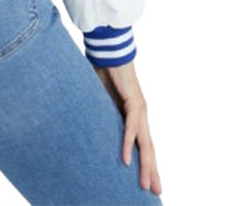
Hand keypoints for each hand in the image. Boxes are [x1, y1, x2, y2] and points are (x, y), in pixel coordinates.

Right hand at [93, 62, 162, 196]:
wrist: (109, 50)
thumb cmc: (104, 71)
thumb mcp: (101, 98)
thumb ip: (101, 112)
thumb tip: (89, 124)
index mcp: (133, 115)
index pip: (142, 144)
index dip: (145, 163)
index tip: (147, 181)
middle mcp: (140, 115)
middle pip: (148, 148)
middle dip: (151, 171)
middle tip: (154, 191)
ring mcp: (139, 109)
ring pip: (144, 142)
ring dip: (145, 165)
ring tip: (145, 184)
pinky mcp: (133, 102)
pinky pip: (130, 127)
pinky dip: (128, 143)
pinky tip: (127, 159)